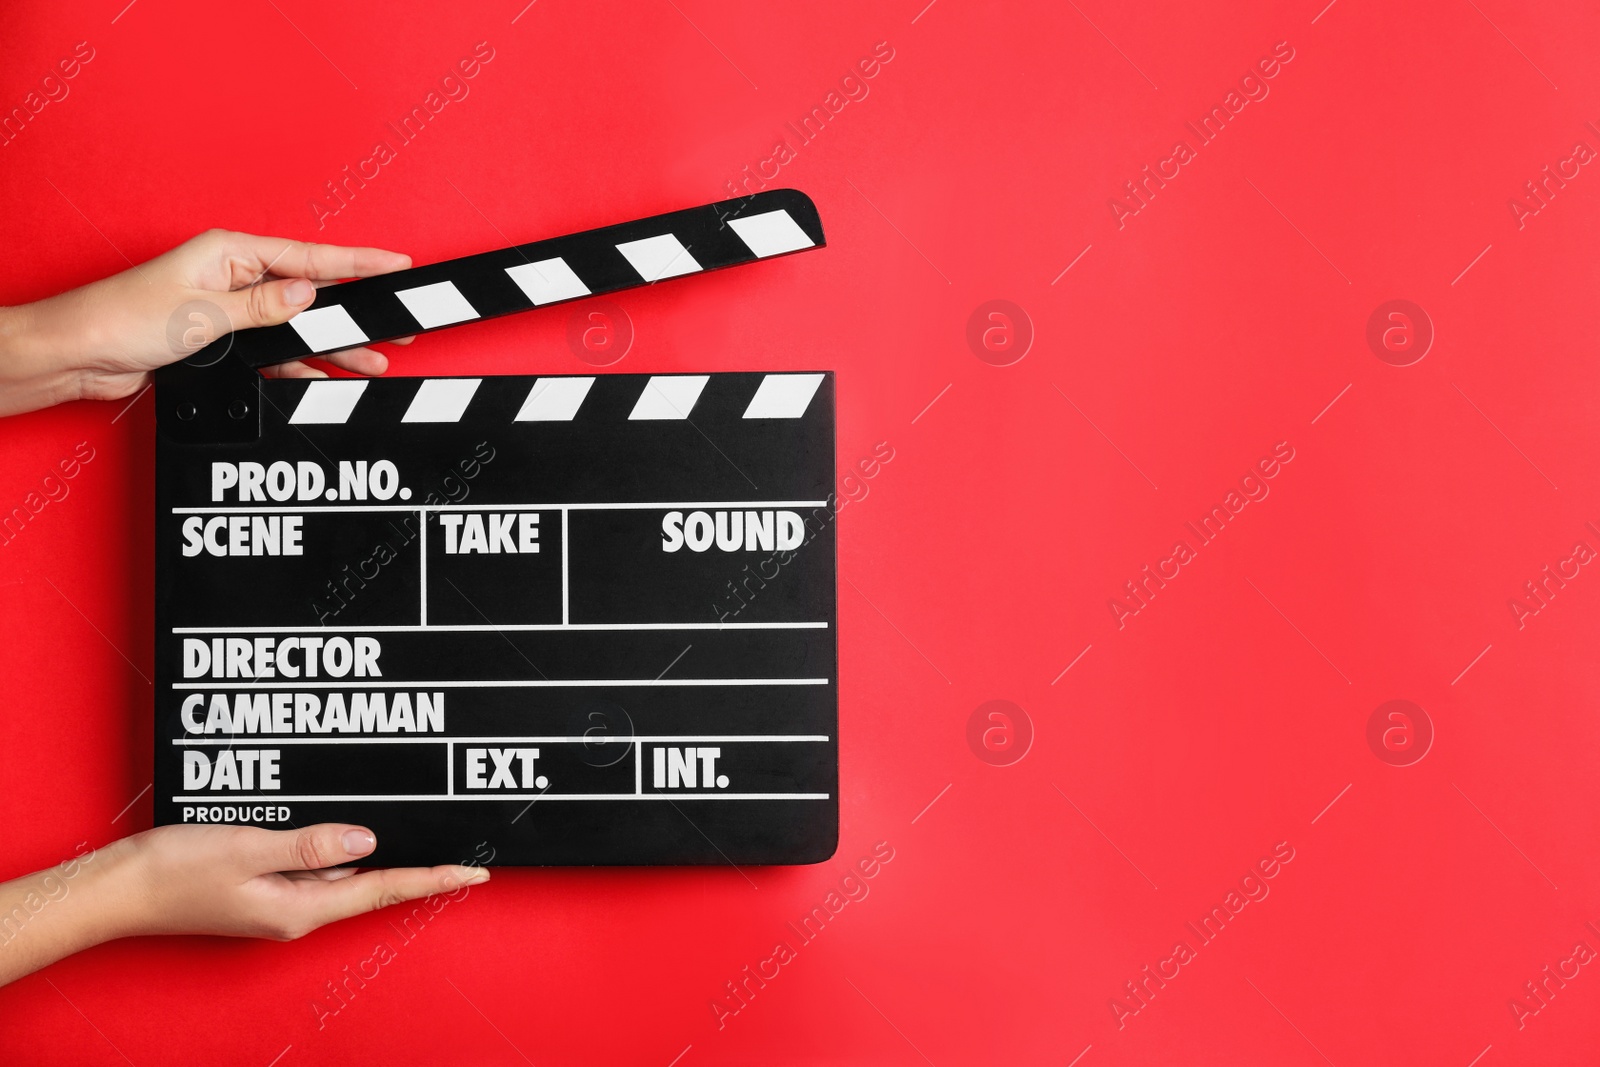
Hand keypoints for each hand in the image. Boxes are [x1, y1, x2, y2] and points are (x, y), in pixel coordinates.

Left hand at [0, 230, 413, 416]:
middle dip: (356, 311)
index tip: (397, 263)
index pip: (310, 256)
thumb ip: (262, 307)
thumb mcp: (203, 312)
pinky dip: (299, 365)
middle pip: (312, 293)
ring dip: (333, 346)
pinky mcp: (223, 340)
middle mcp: (233, 277)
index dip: (358, 261)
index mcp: (230, 252)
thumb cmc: (122, 319)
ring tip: (373, 360)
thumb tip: (309, 295)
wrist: (79, 355)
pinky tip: (324, 377)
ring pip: (298, 327)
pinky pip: (275, 351)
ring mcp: (230, 309)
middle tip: (398, 323)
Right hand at [0, 823, 487, 983]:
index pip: (382, 890)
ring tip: (417, 829)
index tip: (473, 873)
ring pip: (340, 874)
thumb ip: (310, 845)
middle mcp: (294, 912)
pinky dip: (334, 849)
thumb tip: (368, 842)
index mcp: (298, 909)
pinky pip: (310, 867)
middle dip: (415, 866)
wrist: (113, 890)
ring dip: (375, 854)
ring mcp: (277, 901)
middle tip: (462, 849)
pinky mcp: (260, 887)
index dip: (432, 879)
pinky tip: (347, 829)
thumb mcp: (247, 848)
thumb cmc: (171, 871)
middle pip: (369, 885)